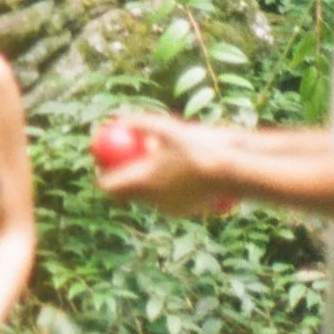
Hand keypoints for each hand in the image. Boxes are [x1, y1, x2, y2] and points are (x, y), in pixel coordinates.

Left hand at [92, 111, 225, 215]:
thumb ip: (140, 124)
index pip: (108, 187)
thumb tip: (120, 121)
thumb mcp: (166, 128)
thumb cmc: (197, 146)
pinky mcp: (184, 212)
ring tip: (158, 164)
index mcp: (142, 182)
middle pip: (126, 194)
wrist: (231, 170)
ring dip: (147, 184)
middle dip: (123, 180)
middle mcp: (152, 200)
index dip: (102, 176)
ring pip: (148, 197)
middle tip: (125, 164)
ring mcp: (168, 209)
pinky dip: (167, 188)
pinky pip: (168, 200)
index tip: (103, 164)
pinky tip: (179, 172)